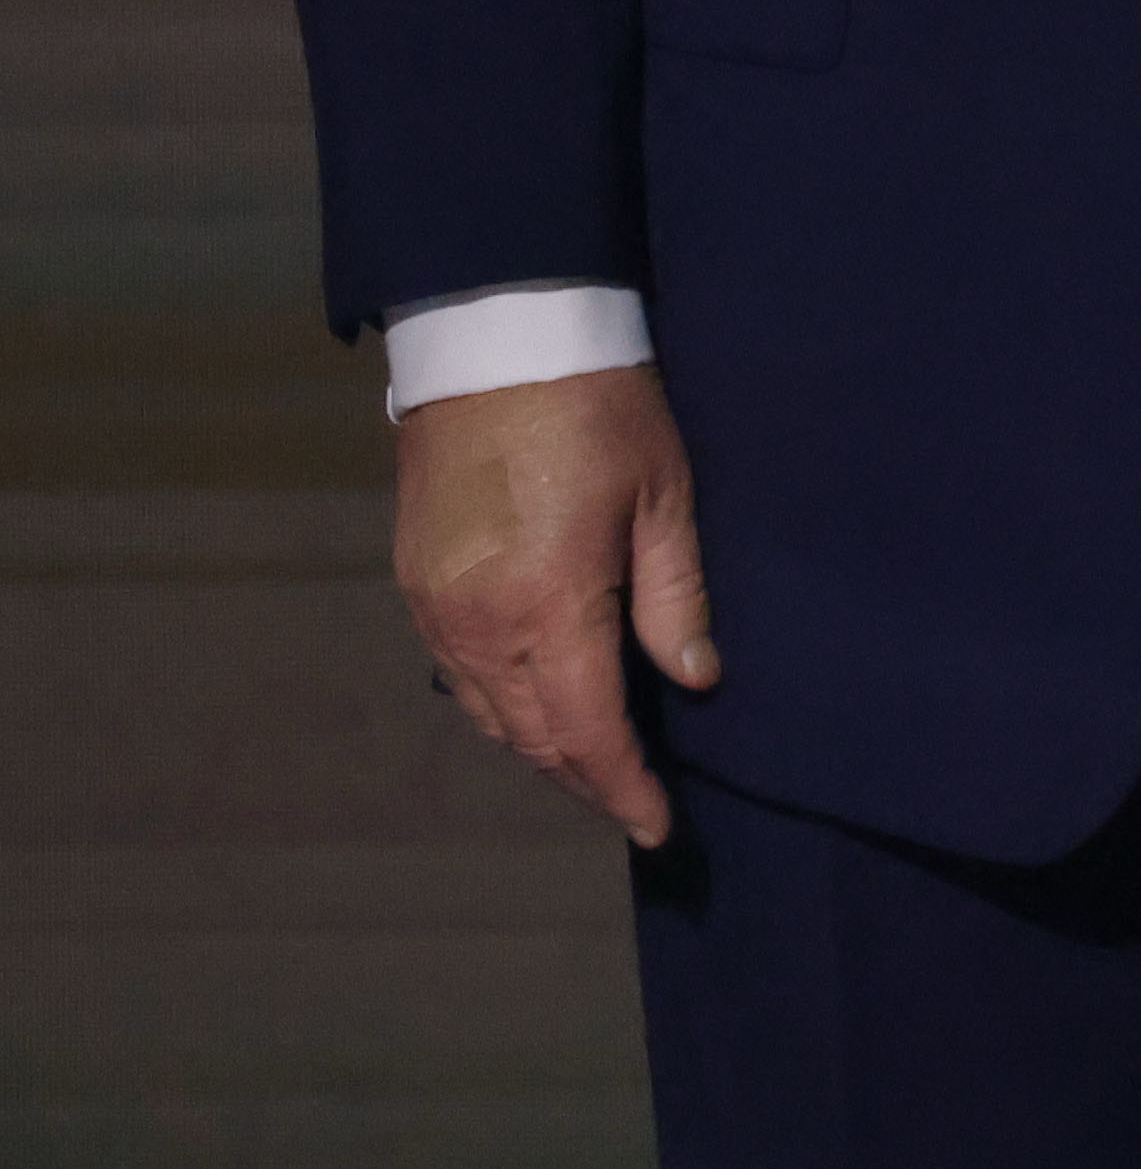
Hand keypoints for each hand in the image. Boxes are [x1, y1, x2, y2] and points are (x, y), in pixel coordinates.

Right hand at [394, 365, 716, 848]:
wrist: (493, 341)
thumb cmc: (598, 408)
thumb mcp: (663, 495)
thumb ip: (676, 596)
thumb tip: (695, 679)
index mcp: (548, 604)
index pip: (588, 731)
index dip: (623, 788)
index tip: (658, 826)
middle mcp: (479, 622)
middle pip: (534, 735)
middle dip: (586, 779)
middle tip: (636, 804)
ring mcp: (438, 607)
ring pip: (490, 714)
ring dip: (544, 748)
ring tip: (599, 765)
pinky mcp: (417, 584)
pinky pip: (460, 675)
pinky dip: (504, 708)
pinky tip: (543, 706)